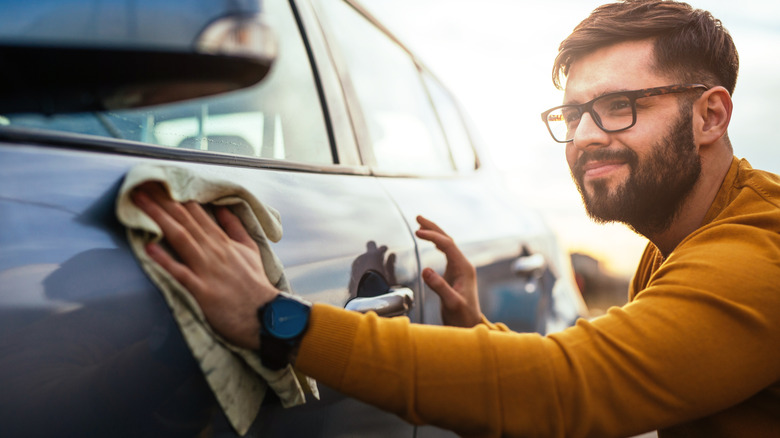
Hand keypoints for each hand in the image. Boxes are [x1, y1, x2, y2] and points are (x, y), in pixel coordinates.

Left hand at [131, 182, 276, 349]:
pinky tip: (148, 248)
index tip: (160, 183)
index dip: (177, 196)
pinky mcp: (201, 290)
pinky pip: (180, 272)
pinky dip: (164, 260)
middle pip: (184, 221)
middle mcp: (213, 251)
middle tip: (141, 185)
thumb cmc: (255, 284)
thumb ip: (235, 227)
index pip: (197, 213)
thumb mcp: (250, 249)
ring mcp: (207, 270)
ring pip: (180, 238)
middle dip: (161, 201)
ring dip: (159, 219)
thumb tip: (222, 208)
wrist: (264, 315)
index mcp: (223, 241)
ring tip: (140, 204)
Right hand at [415, 216, 480, 327]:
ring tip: (420, 225)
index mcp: (464, 268)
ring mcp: (459, 269)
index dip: (433, 236)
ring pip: (446, 245)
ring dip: (434, 233)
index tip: (417, 232)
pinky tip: (428, 241)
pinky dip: (435, 243)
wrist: (469, 326)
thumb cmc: (462, 316)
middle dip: (433, 228)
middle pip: (448, 240)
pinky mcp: (454, 274)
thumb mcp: (450, 303)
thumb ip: (439, 287)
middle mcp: (463, 265)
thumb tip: (425, 270)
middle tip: (418, 217)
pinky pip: (445, 252)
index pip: (447, 245)